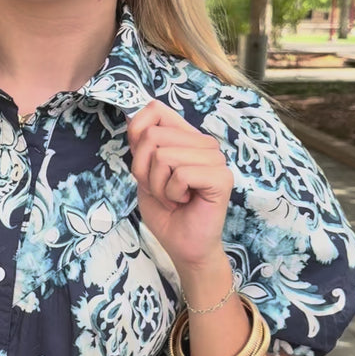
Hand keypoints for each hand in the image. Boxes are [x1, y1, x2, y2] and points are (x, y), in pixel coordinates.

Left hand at [127, 100, 232, 271]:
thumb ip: (142, 145)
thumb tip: (133, 115)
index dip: (136, 133)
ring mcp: (215, 159)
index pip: (155, 109)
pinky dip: (172, 193)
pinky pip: (180, 174)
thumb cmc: (167, 212)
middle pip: (153, 136)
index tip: (143, 163)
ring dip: (158, 186)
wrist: (183, 246)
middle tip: (161, 190)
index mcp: (186, 138)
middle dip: (144, 170)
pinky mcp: (221, 177)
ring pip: (164, 156)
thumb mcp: (144, 173)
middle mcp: (203, 143)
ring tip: (173, 198)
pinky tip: (184, 202)